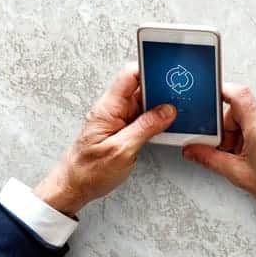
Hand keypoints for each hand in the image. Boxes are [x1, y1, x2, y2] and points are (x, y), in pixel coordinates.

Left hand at [33, 63, 176, 215]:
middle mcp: (113, 109)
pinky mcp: (123, 128)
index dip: (150, 69)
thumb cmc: (88, 172)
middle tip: (180, 93)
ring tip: (178, 109)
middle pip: (140, 85)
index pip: (130, 75)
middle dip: (161, 87)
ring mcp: (118, 118)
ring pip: (144, 100)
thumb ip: (145, 128)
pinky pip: (143, 115)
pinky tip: (166, 123)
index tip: (168, 71)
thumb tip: (167, 111)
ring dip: (160, 104)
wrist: (74, 187)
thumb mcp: (121, 151)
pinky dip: (156, 117)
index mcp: (108, 108)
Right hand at [182, 84, 255, 236]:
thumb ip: (210, 158)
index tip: (213, 99)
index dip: (222, 92)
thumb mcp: (240, 175)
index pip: (238, 94)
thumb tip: (192, 150)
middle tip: (234, 148)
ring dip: (250, 128)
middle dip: (233, 126)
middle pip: (245, 107)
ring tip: (253, 153)